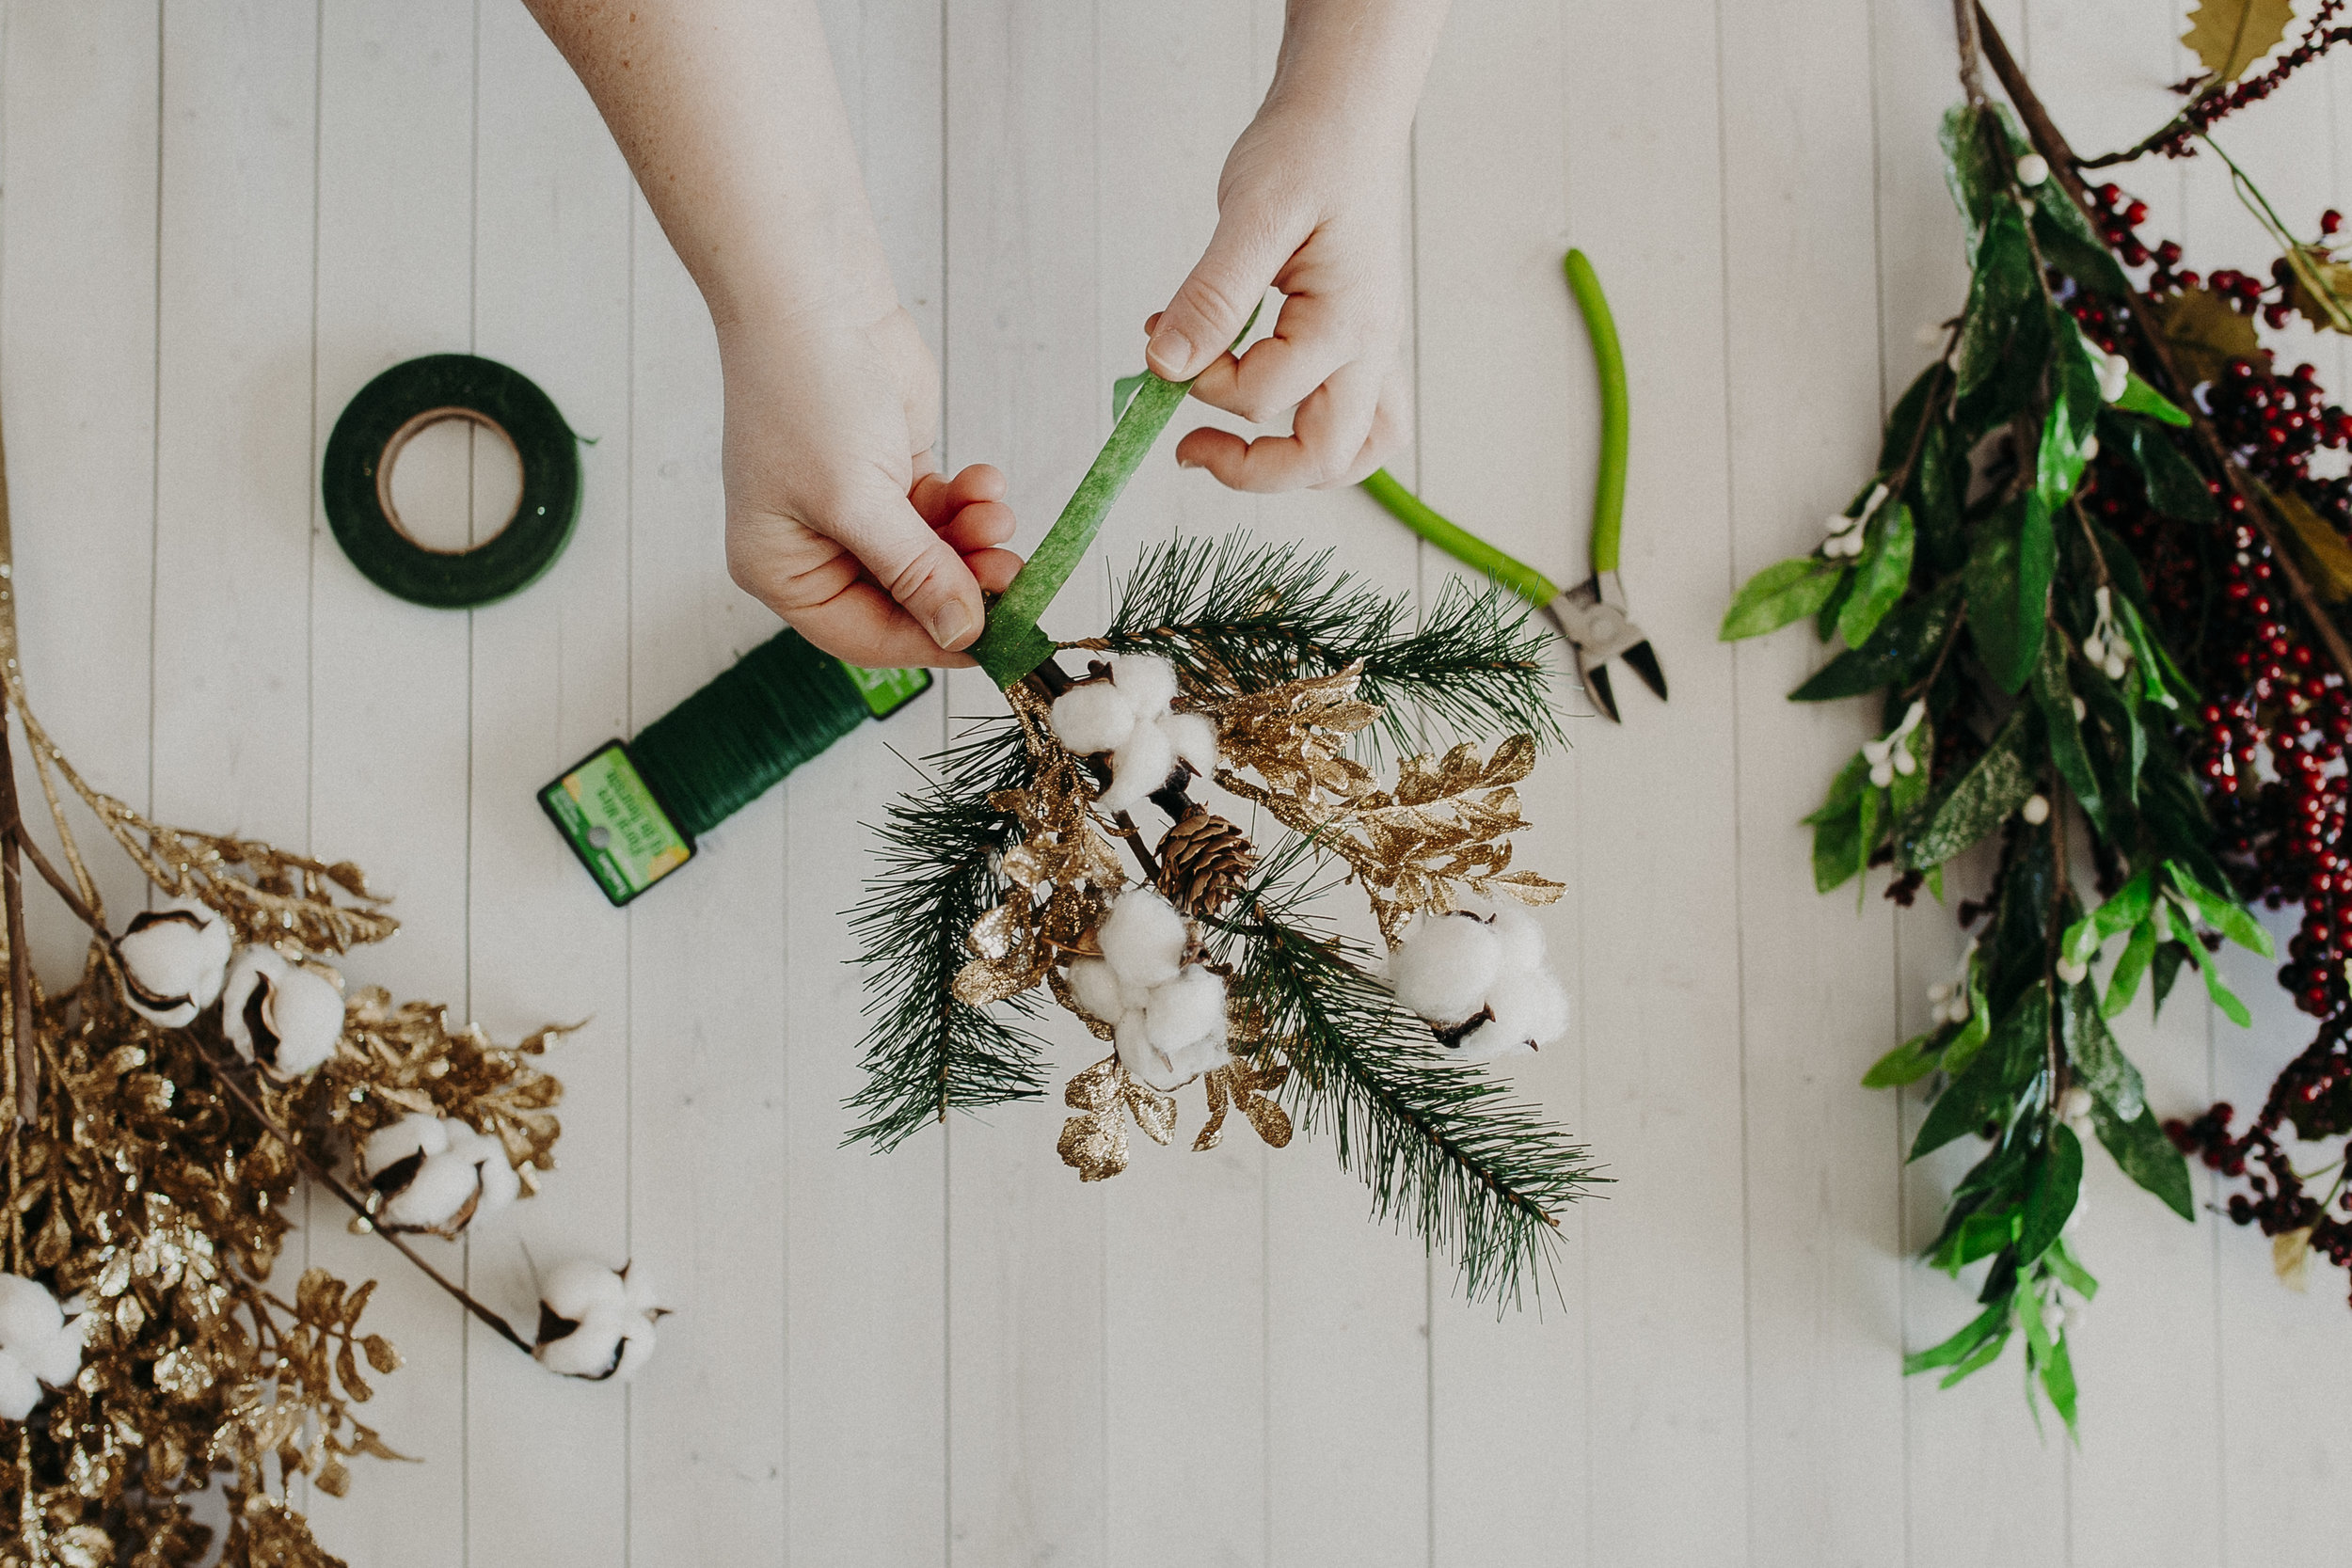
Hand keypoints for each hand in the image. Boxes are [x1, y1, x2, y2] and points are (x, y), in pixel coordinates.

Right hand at [717, 302, 1021, 667]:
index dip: (933, 642)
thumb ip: (914, 573)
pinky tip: (986, 482)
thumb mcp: (857, 501)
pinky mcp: (890, 471)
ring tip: (998, 516)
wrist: (813, 293)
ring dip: (973, 541)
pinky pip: (942, 512)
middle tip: (1014, 574)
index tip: (996, 641)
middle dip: (963, 584)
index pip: (866, 636)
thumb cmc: (806, 393)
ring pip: (932, 555)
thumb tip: (960, 632)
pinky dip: (969, 503)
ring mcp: (853, 508)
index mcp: (779, 568)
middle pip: (906, 599)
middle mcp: (814, 546)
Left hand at [1144, 101, 1413, 491]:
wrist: (1345, 115)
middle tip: (1188, 446)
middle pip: (1327, 458)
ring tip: (1229, 445)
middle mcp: (1372, 347)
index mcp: (1349, 321)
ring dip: (1293, 465)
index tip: (1162, 345)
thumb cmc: (1308, 150)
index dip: (1201, 384)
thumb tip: (1165, 364)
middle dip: (1252, 469)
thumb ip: (1211, 296)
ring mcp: (1373, 349)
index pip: (1263, 397)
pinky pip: (1354, 416)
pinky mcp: (1359, 343)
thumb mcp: (1252, 214)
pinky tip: (1257, 395)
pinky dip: (1306, 427)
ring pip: (1355, 450)